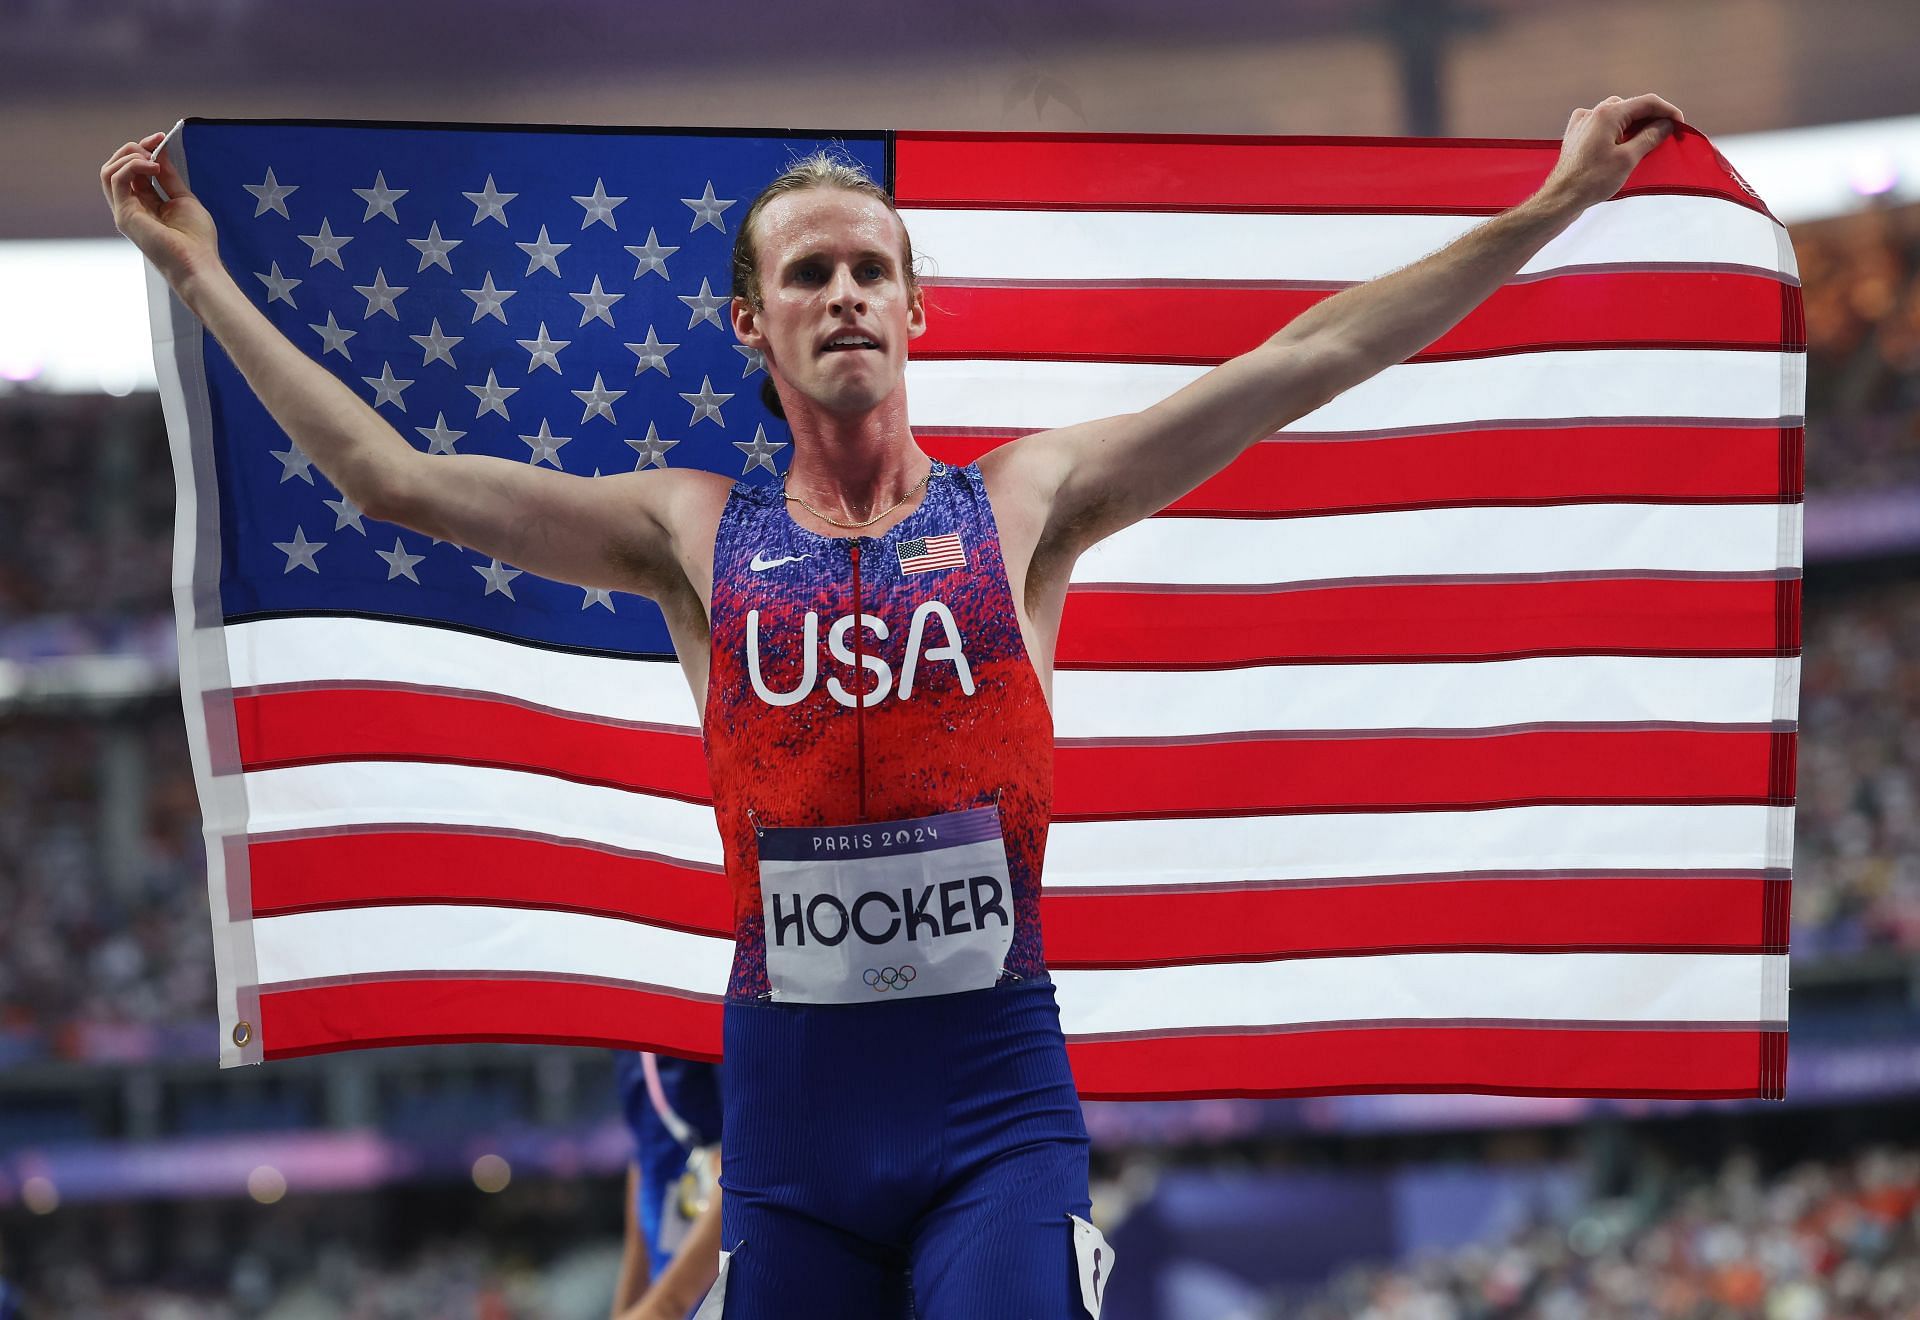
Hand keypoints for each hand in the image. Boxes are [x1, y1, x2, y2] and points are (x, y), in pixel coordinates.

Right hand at [100, 131, 221, 289]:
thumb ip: (168, 176)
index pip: (133, 170)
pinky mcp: (124, 215)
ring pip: (109, 171)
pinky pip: (116, 179)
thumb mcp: (183, 198)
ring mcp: (124, 211)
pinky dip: (132, 166)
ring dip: (129, 156)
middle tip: (155, 144)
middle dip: (134, 149)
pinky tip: (153, 167)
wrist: (198, 264)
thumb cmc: (196, 240)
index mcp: (145, 203)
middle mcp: (131, 206)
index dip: (144, 150)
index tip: (161, 138)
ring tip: (153, 159)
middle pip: (116, 167)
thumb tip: (160, 152)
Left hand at [1538, 93, 1685, 212]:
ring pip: (1617, 114)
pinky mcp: (1576, 134)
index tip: (1680, 125)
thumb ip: (1650, 137)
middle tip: (1666, 134)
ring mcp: (1582, 122)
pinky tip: (1620, 142)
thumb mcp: (1628, 158)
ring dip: (1634, 123)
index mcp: (1608, 113)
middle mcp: (1593, 112)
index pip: (1647, 102)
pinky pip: (1602, 124)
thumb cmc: (1593, 180)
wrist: (1561, 197)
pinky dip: (1616, 130)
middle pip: (1632, 107)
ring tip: (1646, 140)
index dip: (1668, 111)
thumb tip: (1666, 124)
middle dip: (1651, 118)